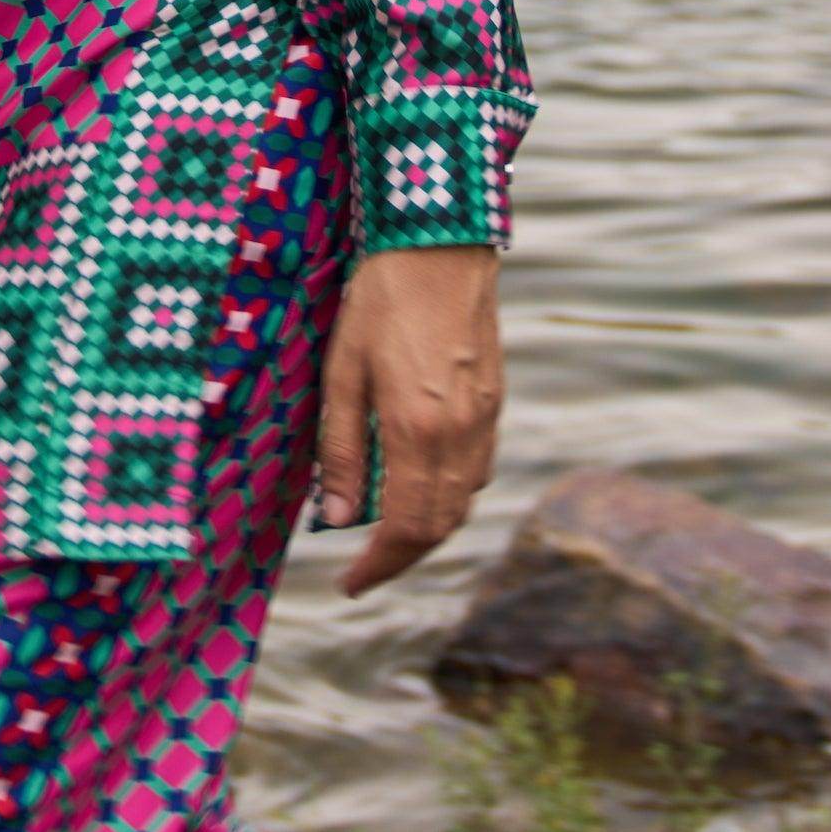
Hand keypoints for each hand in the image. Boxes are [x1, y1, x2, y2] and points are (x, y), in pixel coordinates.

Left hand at [316, 245, 504, 596]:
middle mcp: (461, 434)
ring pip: (464, 502)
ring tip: (386, 532)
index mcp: (418, 430)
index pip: (407, 528)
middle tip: (364, 570)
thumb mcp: (342, 372)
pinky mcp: (495, 401)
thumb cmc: (379, 301)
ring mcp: (485, 418)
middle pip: (441, 526)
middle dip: (402, 558)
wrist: (439, 246)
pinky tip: (419, 483)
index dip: (379, 566)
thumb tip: (336, 518)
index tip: (349, 585)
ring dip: (428, 529)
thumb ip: (340, 449)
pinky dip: (450, 494)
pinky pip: (477, 470)